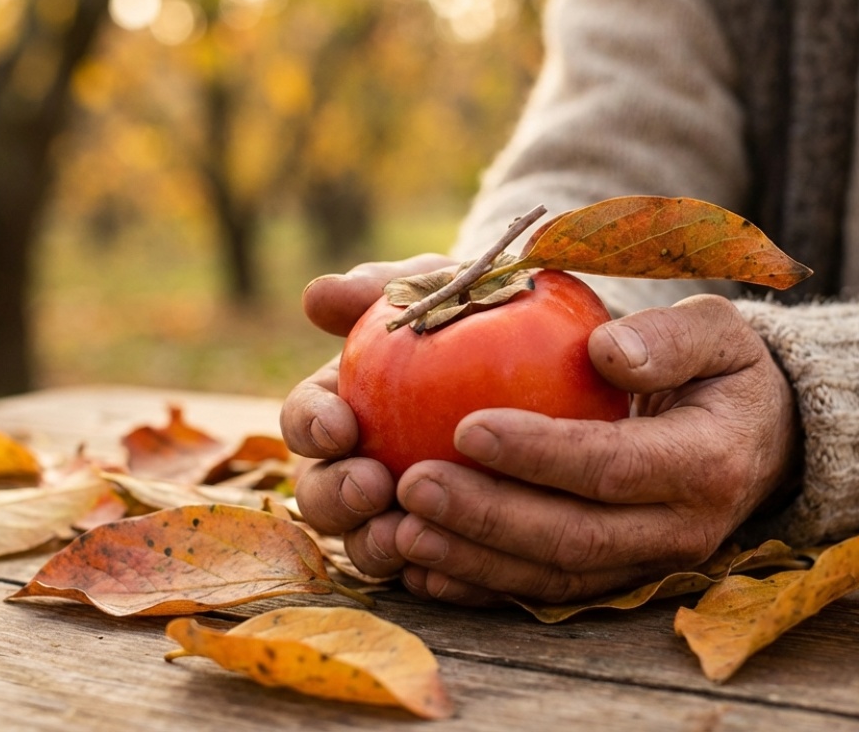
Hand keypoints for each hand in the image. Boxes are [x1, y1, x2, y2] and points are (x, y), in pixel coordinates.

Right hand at [282, 254, 453, 575]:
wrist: (552, 356)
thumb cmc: (480, 312)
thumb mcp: (442, 287)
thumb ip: (385, 288)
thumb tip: (318, 295)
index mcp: (342, 407)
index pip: (306, 421)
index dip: (310, 427)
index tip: (339, 426)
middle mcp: (357, 467)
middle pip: (322, 496)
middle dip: (335, 497)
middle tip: (373, 486)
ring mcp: (397, 514)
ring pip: (367, 544)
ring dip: (376, 543)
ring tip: (407, 534)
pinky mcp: (446, 549)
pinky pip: (432, 572)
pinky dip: (435, 572)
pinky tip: (456, 566)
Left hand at [386, 294, 799, 604]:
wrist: (759, 441)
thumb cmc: (723, 372)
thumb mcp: (718, 334)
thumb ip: (670, 337)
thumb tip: (608, 350)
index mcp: (705, 463)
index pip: (613, 465)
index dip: (540, 454)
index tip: (467, 427)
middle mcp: (679, 530)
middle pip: (573, 537)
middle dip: (486, 517)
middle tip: (412, 485)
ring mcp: (645, 565)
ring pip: (551, 577)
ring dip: (471, 560)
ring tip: (398, 531)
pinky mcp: (615, 580)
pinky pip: (543, 592)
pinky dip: (479, 587)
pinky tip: (421, 568)